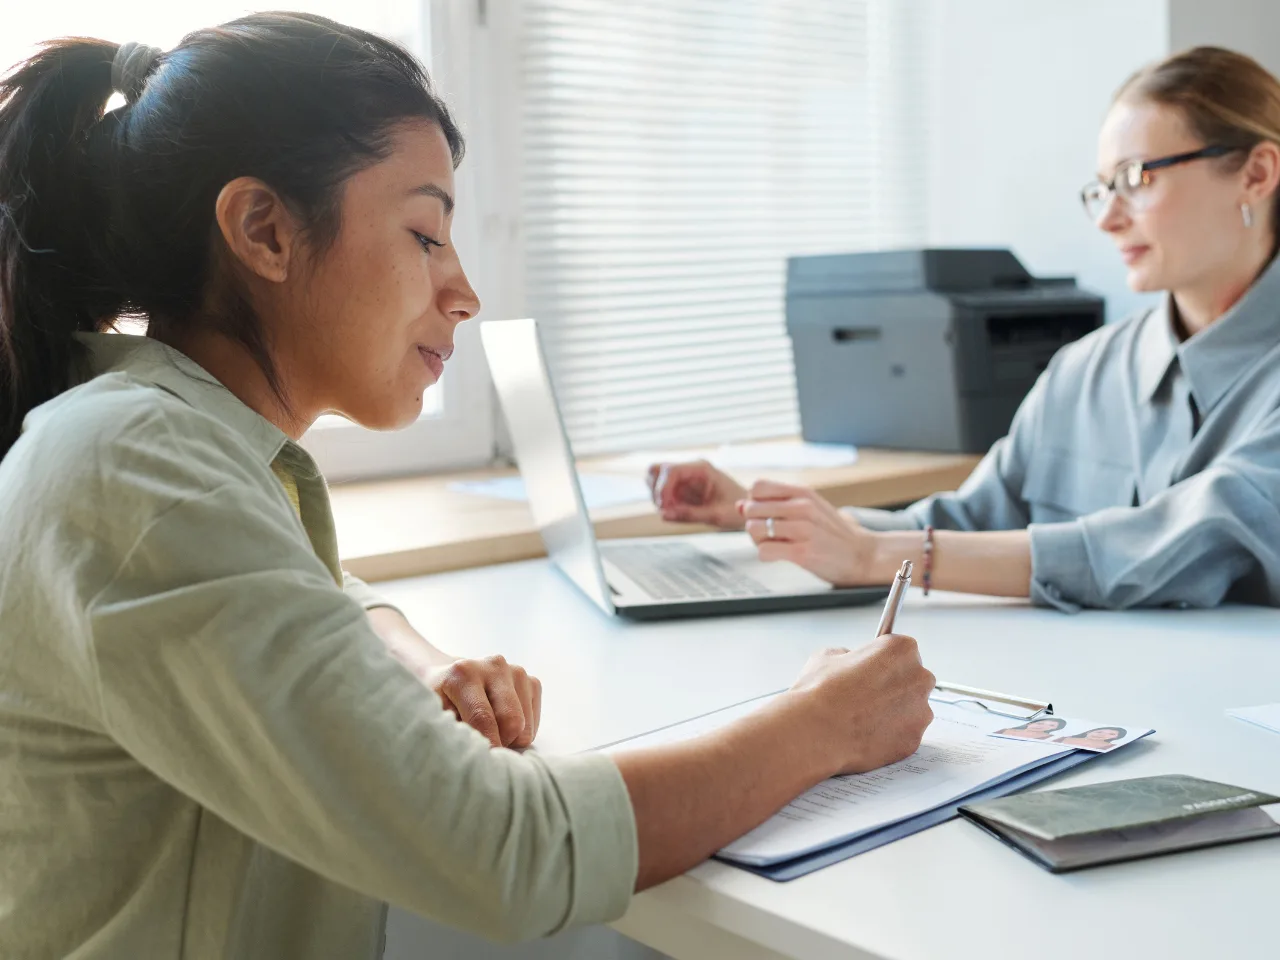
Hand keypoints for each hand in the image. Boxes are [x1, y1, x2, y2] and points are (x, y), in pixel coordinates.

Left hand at [429, 655, 541, 748]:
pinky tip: (503, 726)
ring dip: (511, 739)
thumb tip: (474, 753)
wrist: (450, 676)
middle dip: (501, 743)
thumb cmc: (439, 701)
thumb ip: (451, 731)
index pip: (482, 718)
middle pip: (512, 721)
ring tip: (491, 735)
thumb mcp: (433, 715)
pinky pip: (534, 722)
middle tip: (486, 750)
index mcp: (464, 673)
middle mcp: (494, 666)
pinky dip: (521, 732)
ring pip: (525, 725)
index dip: (487, 746)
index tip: (485, 767)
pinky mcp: (531, 681)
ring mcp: (516, 672)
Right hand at [646, 459, 746, 528]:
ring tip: (673, 512)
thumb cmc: (737, 510)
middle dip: (656, 491)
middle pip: (656, 469)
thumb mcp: (716, 516)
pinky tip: (676, 512)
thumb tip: (663, 515)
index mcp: (701, 468)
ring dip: (657, 497)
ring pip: (655, 479)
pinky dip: (663, 503)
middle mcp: (690, 468)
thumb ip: (689, 515)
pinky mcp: (681, 487)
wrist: (749, 510)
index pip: (669, 470)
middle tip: (667, 510)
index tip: (664, 508)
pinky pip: (662, 492)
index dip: (662, 489)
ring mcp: (684, 477)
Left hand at [740, 480, 876, 584]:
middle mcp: (802, 507)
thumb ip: (775, 504)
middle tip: (769, 533)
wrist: (863, 554)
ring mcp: (803, 530)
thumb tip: (739, 506)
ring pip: (754, 529)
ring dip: (758, 540)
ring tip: (775, 544)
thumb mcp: (808, 508)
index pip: (757, 487)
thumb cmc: (831, 532)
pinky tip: (779, 555)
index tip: (765, 514)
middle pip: (751, 508)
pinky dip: (766, 555)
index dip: (754, 502)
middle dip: (754, 522)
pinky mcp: (803, 553)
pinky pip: (764, 551)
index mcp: (803, 493)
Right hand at [785, 635, 934, 774]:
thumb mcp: (829, 656)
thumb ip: (850, 656)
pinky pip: (905, 735)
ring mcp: (920, 712)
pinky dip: (890, 737)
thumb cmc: (820, 693)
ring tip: (864, 719)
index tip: (874, 670)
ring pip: (912, 710)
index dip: (884, 662)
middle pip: (914, 680)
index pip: (902, 651)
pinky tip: (866, 735)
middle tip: (867, 696)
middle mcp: (919, 678)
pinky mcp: (914, 741)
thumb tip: (852, 665)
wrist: (815, 732)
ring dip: (894, 713)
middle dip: (894, 687)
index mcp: (902, 650)